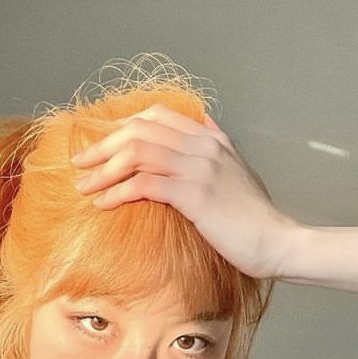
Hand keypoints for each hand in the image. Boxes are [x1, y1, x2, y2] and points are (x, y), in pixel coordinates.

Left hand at [70, 103, 297, 278]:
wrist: (277, 242)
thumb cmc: (255, 219)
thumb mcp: (239, 173)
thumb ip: (219, 147)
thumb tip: (205, 123)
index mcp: (212, 138)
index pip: (157, 115)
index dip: (123, 126)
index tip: (102, 145)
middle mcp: (204, 145)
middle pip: (140, 129)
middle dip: (103, 145)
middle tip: (80, 163)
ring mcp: (200, 168)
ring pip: (138, 153)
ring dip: (104, 169)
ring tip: (84, 186)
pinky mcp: (195, 195)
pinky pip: (145, 185)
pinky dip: (118, 192)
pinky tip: (104, 204)